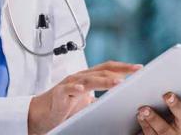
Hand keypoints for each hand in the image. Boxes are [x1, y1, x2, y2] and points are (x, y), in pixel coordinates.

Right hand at [27, 61, 141, 134]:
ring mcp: (70, 83)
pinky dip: (75, 88)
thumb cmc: (65, 107)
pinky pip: (68, 89)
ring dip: (104, 80)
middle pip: (103, 70)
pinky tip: (82, 89)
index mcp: (88, 77)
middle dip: (120, 71)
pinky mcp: (59, 93)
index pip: (108, 68)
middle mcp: (80, 77)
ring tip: (118, 83)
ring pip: (89, 79)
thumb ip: (101, 98)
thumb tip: (119, 101)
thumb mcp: (87, 102)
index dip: (123, 67)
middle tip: (136, 72)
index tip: (139, 68)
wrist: (41, 114)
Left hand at [136, 88, 180, 134]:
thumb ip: (166, 88)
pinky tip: (139, 116)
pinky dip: (145, 125)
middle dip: (175, 105)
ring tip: (143, 108)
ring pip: (165, 129)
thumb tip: (155, 71)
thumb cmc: (159, 108)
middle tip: (167, 95)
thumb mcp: (165, 100)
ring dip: (154, 118)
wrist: (153, 130)